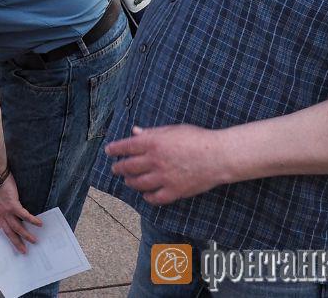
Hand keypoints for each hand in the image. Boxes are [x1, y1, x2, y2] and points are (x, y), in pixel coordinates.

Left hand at [0, 176, 43, 253]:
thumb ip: (1, 205)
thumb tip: (9, 209)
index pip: (2, 228)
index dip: (7, 237)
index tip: (13, 244)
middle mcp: (0, 214)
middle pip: (9, 232)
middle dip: (16, 242)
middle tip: (24, 251)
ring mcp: (6, 210)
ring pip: (17, 227)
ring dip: (26, 235)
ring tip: (34, 241)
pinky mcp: (13, 204)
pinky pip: (24, 215)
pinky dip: (32, 220)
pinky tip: (39, 224)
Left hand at [106, 125, 231, 205]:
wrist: (219, 156)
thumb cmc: (197, 138)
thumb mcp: (172, 130)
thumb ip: (151, 133)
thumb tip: (135, 132)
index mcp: (153, 142)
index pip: (125, 147)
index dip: (114, 149)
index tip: (108, 151)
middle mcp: (154, 160)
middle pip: (128, 167)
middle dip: (118, 168)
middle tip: (115, 168)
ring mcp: (163, 177)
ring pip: (138, 184)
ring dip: (130, 182)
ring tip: (128, 180)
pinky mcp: (174, 191)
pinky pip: (155, 198)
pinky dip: (148, 197)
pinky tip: (146, 195)